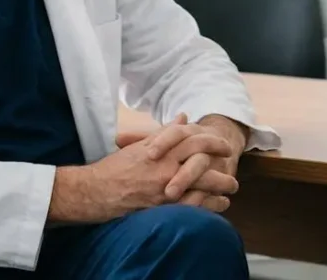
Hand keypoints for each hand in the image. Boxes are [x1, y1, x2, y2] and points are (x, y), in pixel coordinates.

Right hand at [49, 115, 238, 223]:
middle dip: (221, 164)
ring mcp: (164, 187)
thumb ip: (165, 133)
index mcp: (160, 149)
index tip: (224, 145)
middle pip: (202, 161)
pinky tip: (219, 206)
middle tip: (233, 167)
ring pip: (201, 185)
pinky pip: (193, 206)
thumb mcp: (140, 145)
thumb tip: (184, 118)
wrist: (93, 191)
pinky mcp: (162, 207)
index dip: (213, 142)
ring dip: (220, 186)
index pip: (194, 139)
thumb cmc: (114, 168)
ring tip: (231, 188)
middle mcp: (165, 166)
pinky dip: (209, 206)